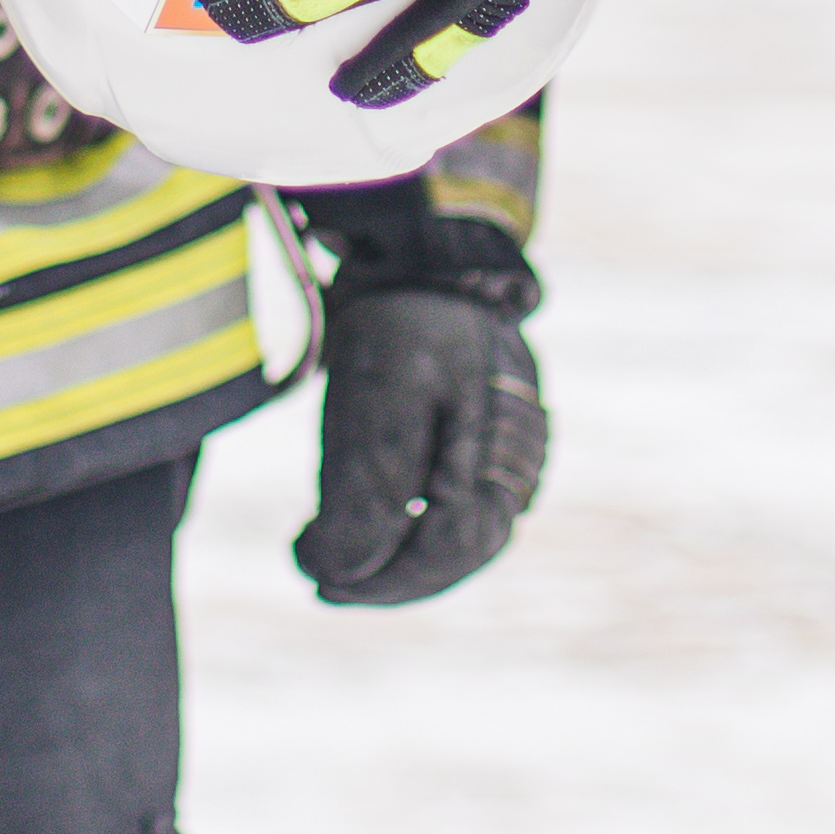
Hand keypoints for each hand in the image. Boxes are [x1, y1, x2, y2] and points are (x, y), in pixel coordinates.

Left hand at [293, 282, 545, 604]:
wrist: (426, 253)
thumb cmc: (401, 324)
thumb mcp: (374, 398)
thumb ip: (368, 491)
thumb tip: (346, 572)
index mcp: (495, 453)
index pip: (449, 551)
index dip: (382, 578)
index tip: (318, 577)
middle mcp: (516, 461)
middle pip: (461, 553)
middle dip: (387, 578)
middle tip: (322, 580)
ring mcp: (511, 451)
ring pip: (463, 535)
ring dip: (401, 560)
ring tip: (339, 563)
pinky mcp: (493, 439)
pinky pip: (460, 504)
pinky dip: (414, 527)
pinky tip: (374, 525)